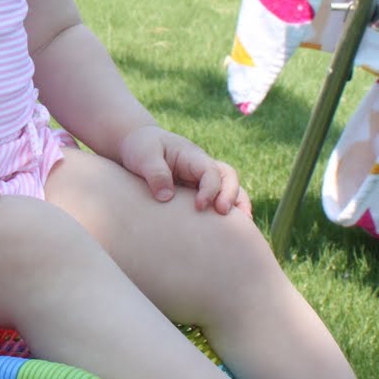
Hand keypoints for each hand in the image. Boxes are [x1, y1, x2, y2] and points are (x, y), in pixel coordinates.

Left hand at [118, 124, 251, 215]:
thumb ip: (155, 173)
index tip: (199, 206)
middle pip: (228, 177)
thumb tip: (167, 197)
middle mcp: (202, 168)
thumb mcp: (144, 156)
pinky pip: (217, 200)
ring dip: (237, 204)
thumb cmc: (141, 148)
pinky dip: (227, 212)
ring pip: (229, 189)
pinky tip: (227, 232)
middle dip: (230, 195)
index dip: (210, 189)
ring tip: (243, 225)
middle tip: (222, 213)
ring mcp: (201, 180)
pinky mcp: (196, 192)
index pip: (211, 171)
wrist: (136, 145)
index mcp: (191, 156)